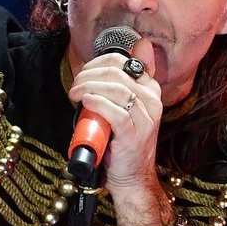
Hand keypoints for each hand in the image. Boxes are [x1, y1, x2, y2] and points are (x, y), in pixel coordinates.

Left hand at [67, 36, 161, 190]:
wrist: (132, 175)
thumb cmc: (123, 139)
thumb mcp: (125, 107)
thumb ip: (121, 83)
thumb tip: (129, 50)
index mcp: (150, 89)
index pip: (124, 61)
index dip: (97, 62)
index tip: (83, 73)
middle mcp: (152, 101)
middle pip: (117, 73)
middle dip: (89, 75)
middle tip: (74, 85)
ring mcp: (145, 119)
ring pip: (117, 90)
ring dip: (89, 87)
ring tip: (75, 94)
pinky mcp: (134, 136)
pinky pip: (116, 113)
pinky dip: (98, 104)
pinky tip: (86, 102)